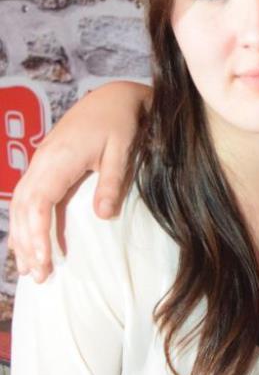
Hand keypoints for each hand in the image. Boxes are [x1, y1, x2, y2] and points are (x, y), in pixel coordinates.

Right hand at [9, 80, 150, 280]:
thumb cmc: (121, 122)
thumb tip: (103, 216)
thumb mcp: (122, 150)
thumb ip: (112, 183)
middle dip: (28, 244)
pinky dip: (25, 223)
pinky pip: (27, 198)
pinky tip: (28, 244)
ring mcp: (40, 163)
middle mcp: (42, 162)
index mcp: (58, 159)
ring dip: (22, 237)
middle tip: (39, 277)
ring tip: (29, 270)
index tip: (45, 261)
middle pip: (23, 209)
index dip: (38, 234)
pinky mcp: (45, 166)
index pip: (39, 203)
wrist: (114, 97)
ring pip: (20, 205)